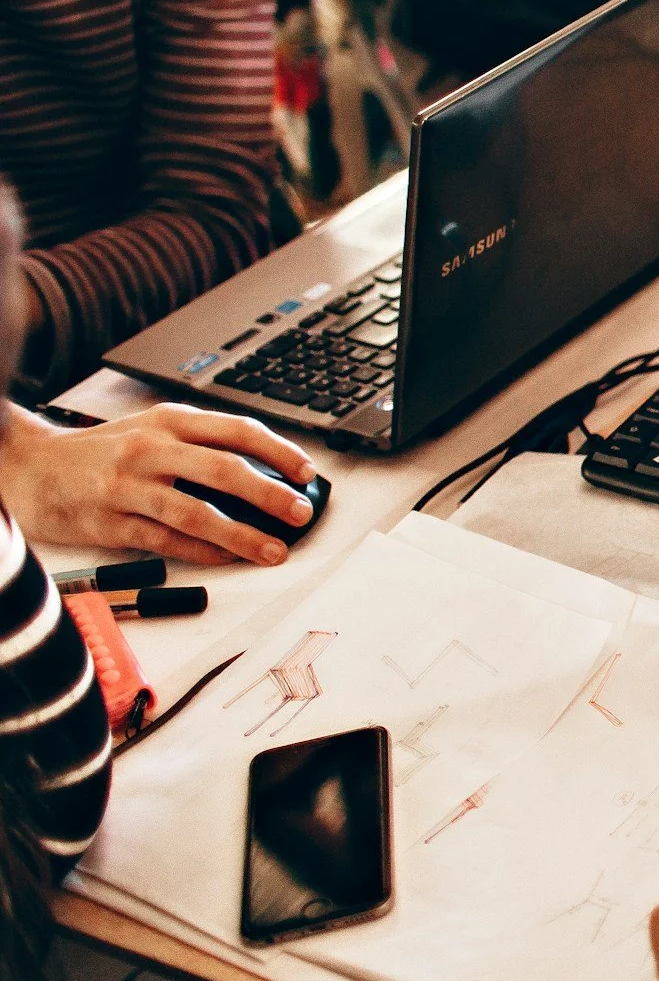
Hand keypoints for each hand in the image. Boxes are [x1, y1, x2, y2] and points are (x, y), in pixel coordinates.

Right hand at [0, 404, 316, 565]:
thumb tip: (265, 471)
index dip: (278, 453)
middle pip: (223, 470)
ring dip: (242, 534)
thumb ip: (200, 445)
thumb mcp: (151, 430)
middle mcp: (150, 449)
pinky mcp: (109, 523)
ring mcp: (128, 487)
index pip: (237, 431)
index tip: (307, 473)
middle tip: (300, 513)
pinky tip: (228, 558)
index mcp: (169, 422)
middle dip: (270, 494)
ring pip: (196, 512)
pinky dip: (202, 552)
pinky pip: (165, 541)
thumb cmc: (101, 451)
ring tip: (274, 550)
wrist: (30, 466)